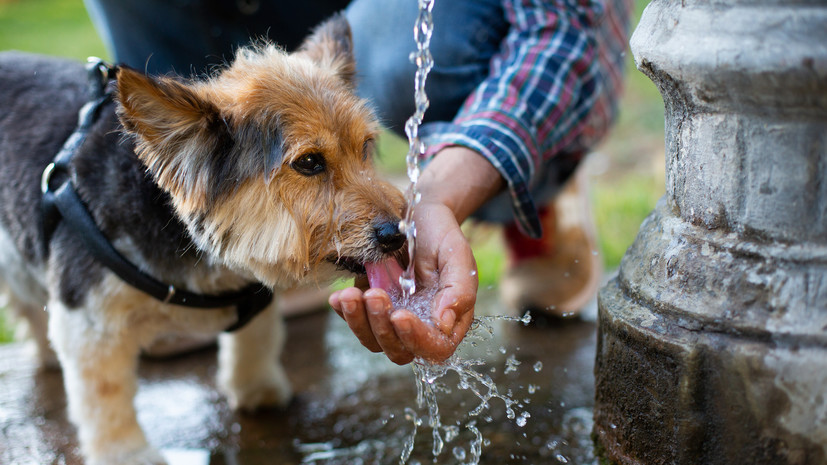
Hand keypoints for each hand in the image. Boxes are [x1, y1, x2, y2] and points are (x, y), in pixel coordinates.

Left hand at [329, 199, 477, 363]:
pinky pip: (355, 321)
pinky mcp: (370, 307)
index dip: (417, 339)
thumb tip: (444, 324)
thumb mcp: (457, 255)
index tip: (400, 315)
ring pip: (373, 340)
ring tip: (350, 295)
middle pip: (400, 350)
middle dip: (382, 328)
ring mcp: (392, 318)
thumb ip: (460, 289)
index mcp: (448, 319)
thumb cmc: (441, 235)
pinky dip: (345, 313)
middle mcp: (420, 325)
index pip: (435, 348)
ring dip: (359, 322)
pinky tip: (339, 297)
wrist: (417, 215)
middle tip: (374, 294)